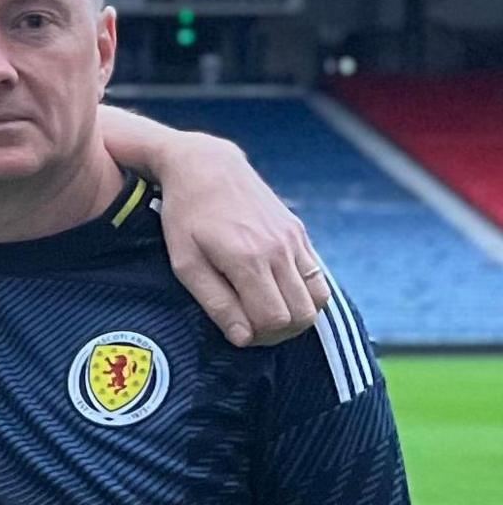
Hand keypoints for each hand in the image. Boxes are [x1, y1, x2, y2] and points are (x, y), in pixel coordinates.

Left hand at [154, 139, 324, 347]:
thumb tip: (243, 337)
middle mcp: (279, 249)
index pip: (274, 319)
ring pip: (318, 298)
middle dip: (280, 332)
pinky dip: (304, 294)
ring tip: (265, 312)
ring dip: (297, 315)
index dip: (258, 337)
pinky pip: (318, 276)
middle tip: (251, 327)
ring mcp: (294, 239)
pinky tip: (275, 291)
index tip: (238, 332)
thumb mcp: (184, 263)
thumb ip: (216, 302)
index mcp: (247, 259)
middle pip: (302, 314)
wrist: (206, 167)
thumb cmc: (185, 217)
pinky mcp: (299, 232)